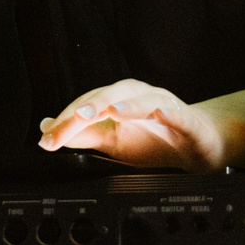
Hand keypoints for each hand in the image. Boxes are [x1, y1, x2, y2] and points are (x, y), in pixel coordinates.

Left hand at [37, 79, 230, 172]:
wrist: (198, 147)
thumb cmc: (155, 140)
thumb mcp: (113, 142)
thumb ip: (82, 135)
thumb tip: (47, 129)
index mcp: (118, 100)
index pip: (86, 106)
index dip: (65, 121)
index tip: (46, 139)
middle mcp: (137, 96)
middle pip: (107, 96)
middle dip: (85, 108)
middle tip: (67, 121)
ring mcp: (162, 103)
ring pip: (138, 97)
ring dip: (119, 103)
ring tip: (100, 112)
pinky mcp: (184, 117)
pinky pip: (170, 110)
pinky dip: (157, 109)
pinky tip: (144, 112)